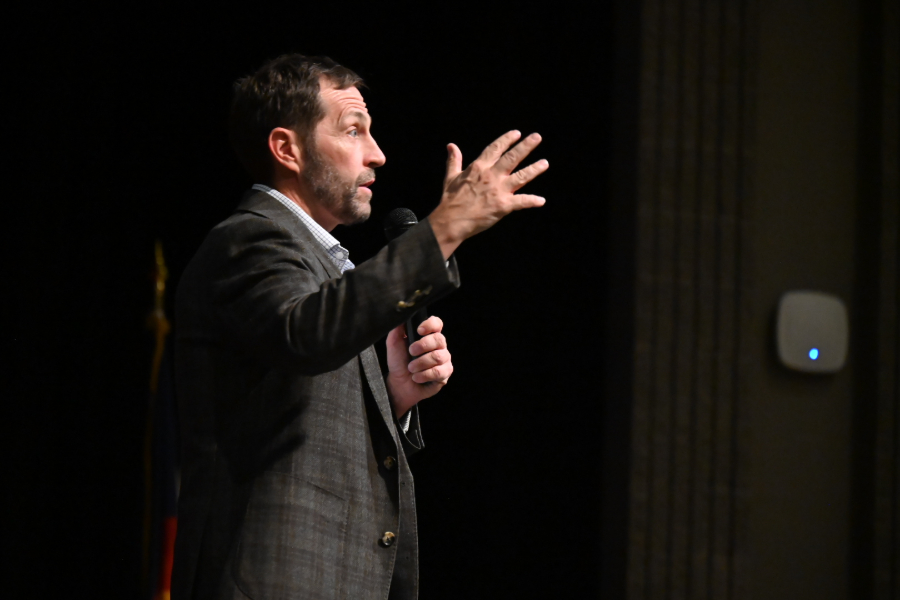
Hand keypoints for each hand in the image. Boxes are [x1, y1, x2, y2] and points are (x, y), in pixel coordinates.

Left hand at [385, 316, 452, 418]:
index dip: (430, 325)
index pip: (437, 324)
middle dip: (422, 346)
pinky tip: (417, 377)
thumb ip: (397, 329)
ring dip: (420, 363)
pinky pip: (438, 372)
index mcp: (428, 335)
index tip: (419, 330)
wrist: (399, 384)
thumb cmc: (399, 362)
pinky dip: (424, 375)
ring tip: (411, 368)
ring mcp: (444, 360)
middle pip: (439, 339)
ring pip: (438, 357)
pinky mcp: (445, 374)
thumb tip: (401, 315)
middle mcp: (439, 346)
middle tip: (411, 352)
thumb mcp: (394, 344)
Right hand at [427, 130, 548, 258]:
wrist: (451, 221)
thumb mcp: (450, 176)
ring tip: (545, 163)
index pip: (495, 148)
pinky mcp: (503, 206)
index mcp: (479, 167)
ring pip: (521, 177)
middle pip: (512, 158)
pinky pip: (521, 202)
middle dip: (526, 146)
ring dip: (534, 169)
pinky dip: (532, 201)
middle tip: (537, 137)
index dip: (507, 139)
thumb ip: (454, 160)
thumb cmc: (450, 200)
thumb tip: (451, 145)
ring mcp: (498, 190)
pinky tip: (541, 201)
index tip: (517, 133)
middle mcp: (491, 176)